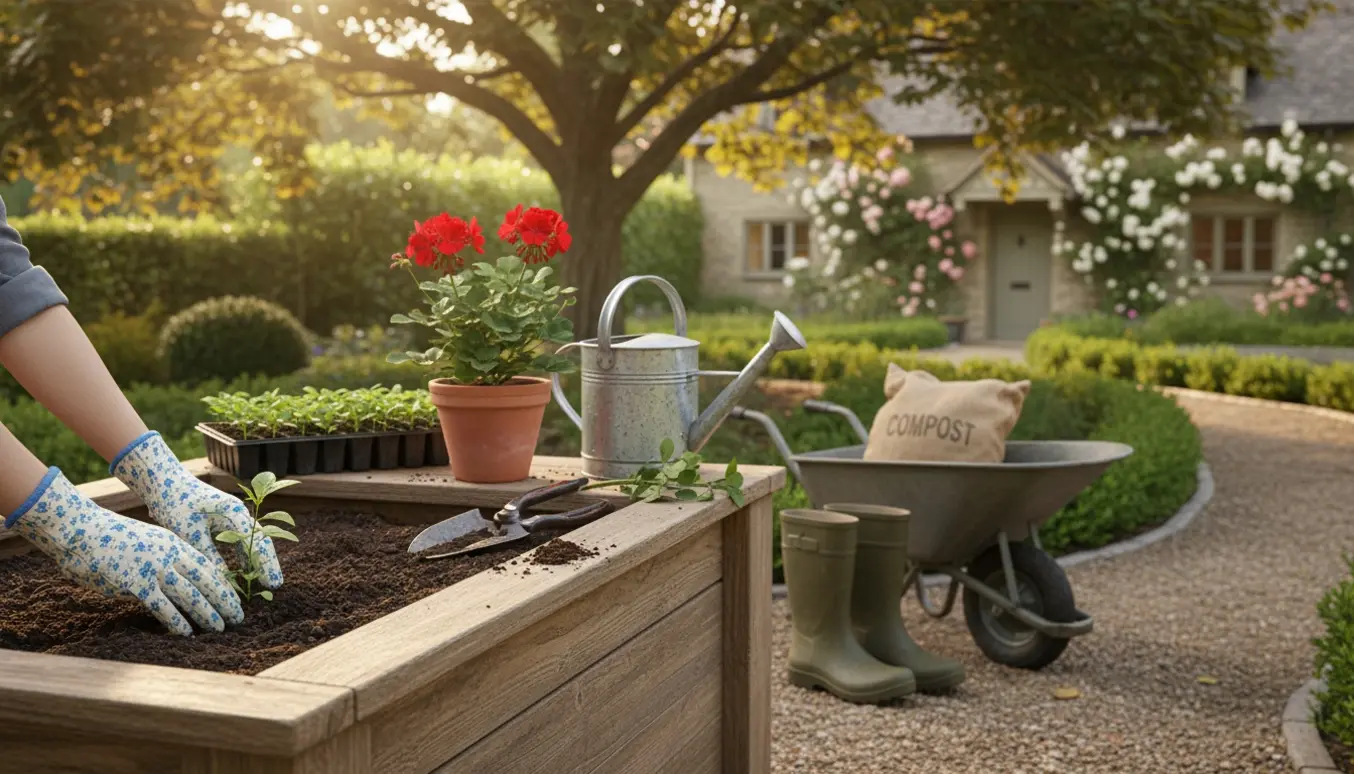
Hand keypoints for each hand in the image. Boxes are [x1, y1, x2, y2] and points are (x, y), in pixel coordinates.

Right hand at [8, 468, 244, 635]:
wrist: (82, 529)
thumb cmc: (111, 539)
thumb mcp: (146, 543)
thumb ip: (162, 561)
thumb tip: (171, 583)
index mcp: (174, 543)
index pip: (207, 566)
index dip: (222, 584)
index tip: (235, 598)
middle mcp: (169, 555)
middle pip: (206, 580)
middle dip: (225, 600)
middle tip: (239, 617)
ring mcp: (154, 568)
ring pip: (190, 595)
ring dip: (207, 613)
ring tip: (221, 627)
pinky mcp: (136, 583)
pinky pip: (162, 607)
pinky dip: (176, 622)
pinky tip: (187, 633)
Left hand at [111, 431, 282, 589]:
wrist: (163, 482)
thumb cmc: (175, 504)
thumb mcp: (190, 534)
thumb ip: (209, 558)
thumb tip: (223, 584)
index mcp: (234, 513)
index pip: (257, 541)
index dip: (265, 564)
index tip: (271, 584)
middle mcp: (238, 513)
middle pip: (261, 540)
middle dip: (268, 563)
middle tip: (275, 586)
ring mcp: (233, 516)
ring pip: (252, 540)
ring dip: (258, 560)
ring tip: (265, 581)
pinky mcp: (224, 520)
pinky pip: (240, 540)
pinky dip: (245, 555)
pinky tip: (245, 570)